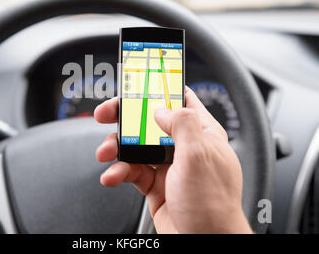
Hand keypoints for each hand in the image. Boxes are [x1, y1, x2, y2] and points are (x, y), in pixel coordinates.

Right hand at [94, 87, 251, 233]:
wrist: (203, 243)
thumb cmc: (213, 205)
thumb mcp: (199, 155)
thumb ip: (182, 123)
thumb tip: (161, 109)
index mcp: (201, 132)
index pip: (180, 98)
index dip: (159, 87)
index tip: (137, 81)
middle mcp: (183, 146)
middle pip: (149, 121)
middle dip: (125, 117)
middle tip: (105, 114)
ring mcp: (168, 165)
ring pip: (135, 146)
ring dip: (116, 148)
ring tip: (105, 153)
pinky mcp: (154, 183)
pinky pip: (131, 170)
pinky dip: (118, 171)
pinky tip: (112, 176)